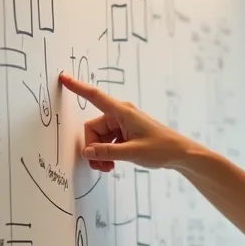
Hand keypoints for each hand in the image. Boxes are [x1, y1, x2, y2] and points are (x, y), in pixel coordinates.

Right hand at [58, 72, 193, 171]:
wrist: (180, 153)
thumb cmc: (161, 148)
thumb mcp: (132, 152)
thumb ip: (107, 152)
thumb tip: (87, 152)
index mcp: (122, 112)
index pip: (95, 96)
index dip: (78, 87)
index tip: (64, 77)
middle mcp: (120, 114)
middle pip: (93, 128)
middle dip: (93, 147)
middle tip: (100, 165)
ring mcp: (123, 123)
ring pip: (99, 137)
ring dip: (100, 153)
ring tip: (108, 168)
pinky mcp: (125, 132)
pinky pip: (107, 141)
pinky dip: (107, 153)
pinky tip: (113, 165)